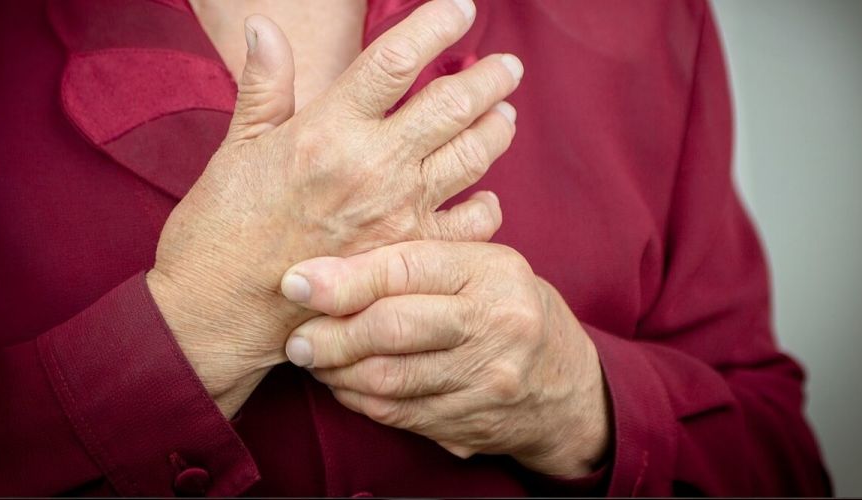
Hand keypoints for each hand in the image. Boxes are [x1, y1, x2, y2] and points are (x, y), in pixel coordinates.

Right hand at [147, 0, 522, 415]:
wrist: (221, 310)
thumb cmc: (222, 228)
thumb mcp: (238, 147)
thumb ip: (264, 85)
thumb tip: (266, 25)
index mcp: (328, 128)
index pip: (395, 60)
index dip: (435, 25)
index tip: (460, 9)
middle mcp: (373, 166)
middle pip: (452, 104)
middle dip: (488, 77)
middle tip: (507, 66)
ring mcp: (398, 214)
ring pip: (472, 156)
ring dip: (496, 130)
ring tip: (505, 116)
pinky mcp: (409, 258)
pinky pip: (471, 225)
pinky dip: (486, 207)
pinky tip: (486, 196)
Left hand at [281, 241, 611, 477]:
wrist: (565, 384)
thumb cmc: (508, 309)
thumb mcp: (483, 268)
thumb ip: (422, 260)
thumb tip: (332, 263)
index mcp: (493, 272)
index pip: (407, 269)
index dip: (344, 278)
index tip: (296, 283)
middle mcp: (495, 325)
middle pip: (393, 328)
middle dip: (331, 334)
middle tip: (298, 337)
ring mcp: (486, 379)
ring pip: (389, 378)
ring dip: (338, 371)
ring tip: (314, 358)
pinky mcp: (471, 421)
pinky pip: (398, 413)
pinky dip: (360, 399)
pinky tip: (344, 384)